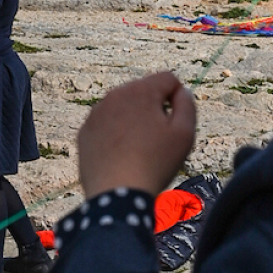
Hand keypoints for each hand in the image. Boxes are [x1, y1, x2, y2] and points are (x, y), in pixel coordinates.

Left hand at [77, 71, 195, 198]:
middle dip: (154, 109)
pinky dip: (115, 134)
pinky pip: (106, 125)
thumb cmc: (154, 164)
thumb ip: (187, 105)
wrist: (116, 194)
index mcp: (141, 91)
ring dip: (134, 120)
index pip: (168, 78)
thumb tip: (180, 92)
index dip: (178, 98)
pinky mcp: (84, 131)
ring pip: (123, 108)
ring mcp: (96, 113)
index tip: (174, 123)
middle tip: (157, 140)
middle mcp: (115, 95)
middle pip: (144, 92)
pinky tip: (121, 156)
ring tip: (138, 150)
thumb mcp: (184, 134)